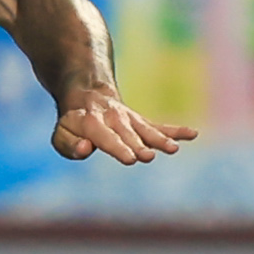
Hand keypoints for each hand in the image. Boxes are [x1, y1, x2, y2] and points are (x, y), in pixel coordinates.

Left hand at [50, 83, 194, 167]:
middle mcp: (113, 119)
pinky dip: (175, 131)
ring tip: (173, 149)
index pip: (105, 136)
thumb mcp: (61, 134)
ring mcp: (130, 120)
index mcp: (92, 122)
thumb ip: (69, 145)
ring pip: (146, 130)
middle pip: (127, 135)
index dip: (117, 147)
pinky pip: (159, 126)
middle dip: (137, 146)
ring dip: (159, 139)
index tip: (131, 158)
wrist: (88, 95)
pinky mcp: (141, 123)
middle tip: (148, 157)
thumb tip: (86, 149)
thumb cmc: (73, 123)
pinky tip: (192, 134)